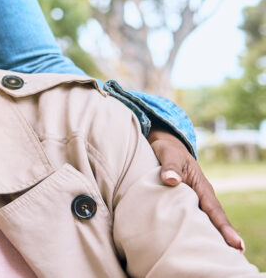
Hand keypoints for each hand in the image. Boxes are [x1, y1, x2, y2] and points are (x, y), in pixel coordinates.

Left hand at [148, 128, 244, 251]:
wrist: (165, 145)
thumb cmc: (168, 150)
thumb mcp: (168, 154)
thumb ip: (169, 167)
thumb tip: (171, 180)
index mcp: (201, 186)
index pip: (214, 210)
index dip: (224, 228)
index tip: (237, 244)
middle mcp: (201, 195)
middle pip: (214, 220)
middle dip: (224, 238)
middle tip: (234, 257)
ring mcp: (194, 199)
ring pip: (204, 220)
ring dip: (210, 235)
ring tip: (216, 255)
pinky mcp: (184, 201)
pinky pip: (192, 217)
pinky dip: (195, 229)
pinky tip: (194, 242)